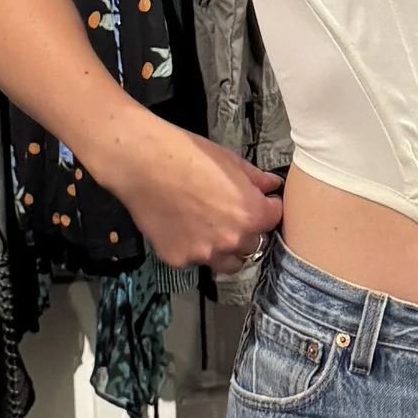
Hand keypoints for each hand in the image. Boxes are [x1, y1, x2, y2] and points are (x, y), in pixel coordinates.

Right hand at [119, 126, 283, 272]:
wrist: (142, 163)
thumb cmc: (188, 154)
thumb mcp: (230, 161)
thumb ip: (256, 179)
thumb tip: (272, 185)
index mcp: (251, 215)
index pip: (275, 219)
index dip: (268, 208)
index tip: (261, 202)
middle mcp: (232, 241)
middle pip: (253, 245)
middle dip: (248, 231)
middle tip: (232, 215)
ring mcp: (205, 254)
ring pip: (227, 262)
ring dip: (226, 249)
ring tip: (211, 229)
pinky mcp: (179, 259)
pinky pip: (195, 260)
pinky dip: (194, 248)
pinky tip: (182, 228)